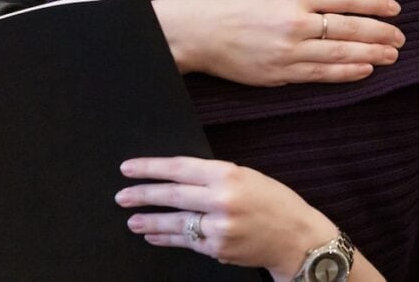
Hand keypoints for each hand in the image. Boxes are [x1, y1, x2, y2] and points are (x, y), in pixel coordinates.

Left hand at [115, 156, 337, 279]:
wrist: (297, 238)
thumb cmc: (275, 201)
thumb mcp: (248, 176)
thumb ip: (216, 176)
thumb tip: (179, 177)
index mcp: (229, 175)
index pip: (180, 168)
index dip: (151, 168)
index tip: (129, 168)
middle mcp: (222, 201)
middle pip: (172, 196)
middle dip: (142, 195)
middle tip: (121, 195)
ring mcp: (219, 228)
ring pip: (175, 223)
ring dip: (149, 221)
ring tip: (131, 220)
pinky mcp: (218, 250)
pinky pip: (186, 242)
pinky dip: (167, 237)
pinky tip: (154, 234)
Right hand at [152, 0, 403, 83]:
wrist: (195, 32)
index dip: (376, 4)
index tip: (395, 9)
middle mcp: (297, 23)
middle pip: (351, 29)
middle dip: (381, 32)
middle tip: (401, 37)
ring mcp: (290, 51)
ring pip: (341, 55)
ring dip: (372, 55)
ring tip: (392, 55)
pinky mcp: (281, 74)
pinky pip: (321, 74)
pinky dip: (346, 73)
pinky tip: (364, 70)